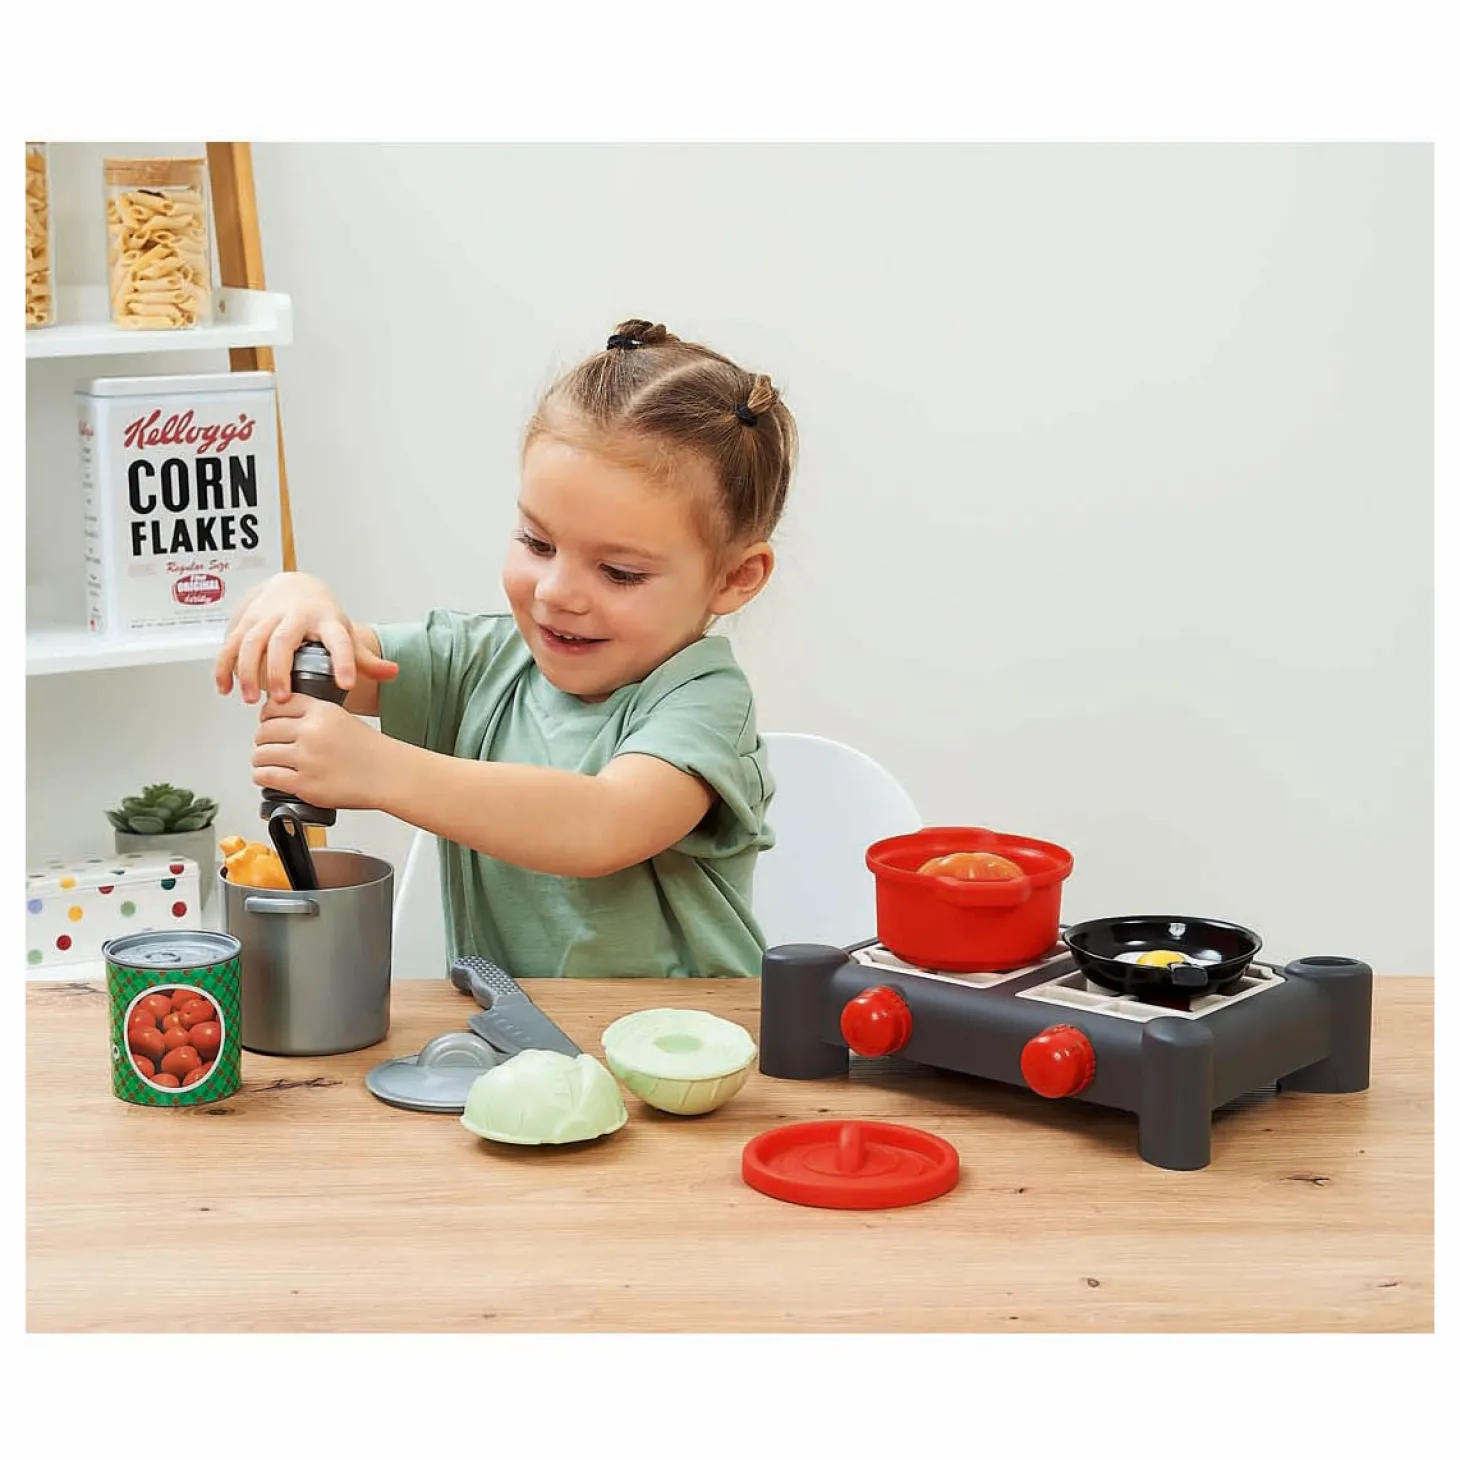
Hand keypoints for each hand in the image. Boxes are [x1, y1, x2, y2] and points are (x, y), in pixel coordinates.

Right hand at [214, 571, 397, 704]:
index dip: (343, 661)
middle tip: (282, 700)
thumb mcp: (344, 633)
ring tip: (252, 700)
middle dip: (279, 670)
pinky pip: (230, 643)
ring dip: (247, 671)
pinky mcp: (244, 621)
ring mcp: (266, 616)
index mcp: (326, 620)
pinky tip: (226, 689)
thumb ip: (364, 659)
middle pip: (283, 640)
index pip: (338, 639)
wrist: (292, 586)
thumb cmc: (321, 617)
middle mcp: (294, 615)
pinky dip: (225, 667)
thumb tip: (393, 673)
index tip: (346, 684)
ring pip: (252, 641)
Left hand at [252, 696, 394, 811]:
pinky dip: (262, 777)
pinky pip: (266, 776)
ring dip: (260, 760)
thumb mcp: (343, 718)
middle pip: (264, 730)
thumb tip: (280, 721)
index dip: (267, 715)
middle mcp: (312, 732)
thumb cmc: (371, 752)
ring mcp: (307, 758)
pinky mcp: (304, 784)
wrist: (390, 775)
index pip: (275, 705)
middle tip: (268, 746)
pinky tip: (268, 777)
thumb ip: (313, 716)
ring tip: (267, 764)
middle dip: (263, 740)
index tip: (267, 722)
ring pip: (261, 754)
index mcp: (321, 712)